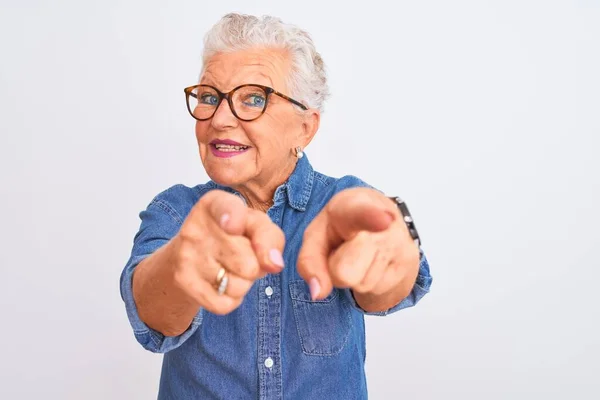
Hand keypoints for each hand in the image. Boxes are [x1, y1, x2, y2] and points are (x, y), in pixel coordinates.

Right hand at [172, 190, 284, 314]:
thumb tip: (275, 263)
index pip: (226, 210)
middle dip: (254, 266)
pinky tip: (221, 283)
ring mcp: (186, 255)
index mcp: (214, 204)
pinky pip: (224, 304)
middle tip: (241, 256)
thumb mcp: (254, 226)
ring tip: (230, 268)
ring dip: (244, 284)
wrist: (189, 255)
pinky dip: (231, 300)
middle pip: (248, 263)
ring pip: (238, 286)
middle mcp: (196, 227)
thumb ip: (270, 238)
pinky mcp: (182, 281)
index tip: (233, 226)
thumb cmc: (233, 236)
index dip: (233, 219)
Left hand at [297, 188, 418, 308]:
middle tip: (346, 250)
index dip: (371, 217)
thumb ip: (309, 262)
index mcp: (354, 207)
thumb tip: (318, 292)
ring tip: (361, 254)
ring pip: (361, 284)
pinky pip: (376, 290)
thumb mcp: (316, 236)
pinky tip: (374, 261)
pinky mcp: (409, 262)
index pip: (362, 213)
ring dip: (355, 276)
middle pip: (345, 272)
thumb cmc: (343, 225)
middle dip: (337, 269)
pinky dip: (370, 281)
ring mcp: (400, 243)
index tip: (383, 220)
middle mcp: (385, 222)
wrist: (382, 216)